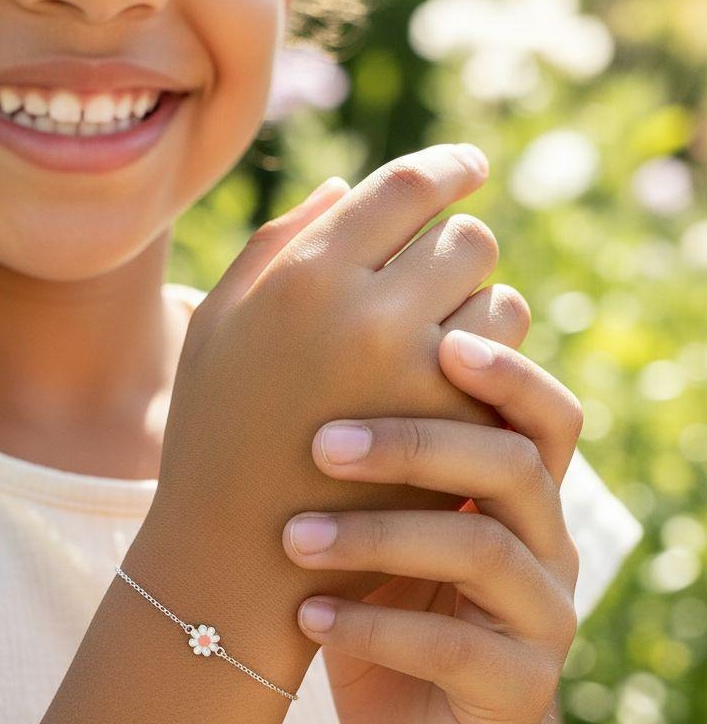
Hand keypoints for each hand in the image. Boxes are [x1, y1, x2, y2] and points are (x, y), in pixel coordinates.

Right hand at [149, 147, 532, 680]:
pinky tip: (443, 397)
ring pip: (501, 304)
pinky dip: (485, 376)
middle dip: (458, 255)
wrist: (235, 555)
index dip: (450, 167)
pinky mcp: (450, 435)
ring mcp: (415, 377)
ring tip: (434, 349)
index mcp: (303, 275)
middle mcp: (364, 313)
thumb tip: (345, 187)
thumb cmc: (216, 433)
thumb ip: (277, 243)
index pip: (410, 185)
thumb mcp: (218, 325)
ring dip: (479, 316)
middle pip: (469, 240)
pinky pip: (506, 374)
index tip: (469, 168)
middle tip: (435, 283)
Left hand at [281, 332, 582, 723]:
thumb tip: (305, 361)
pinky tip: (308, 618)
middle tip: (322, 443)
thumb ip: (373, 469)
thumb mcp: (376, 536)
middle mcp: (549, 551)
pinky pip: (453, 646)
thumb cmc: (377, 618)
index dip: (505, 374)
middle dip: (416, 443)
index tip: (433, 340)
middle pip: (514, 467)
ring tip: (293, 538)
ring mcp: (544, 622)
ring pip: (482, 550)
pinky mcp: (518, 691)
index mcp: (523, 501)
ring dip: (378, 536)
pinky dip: (373, 626)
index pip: (543, 417)